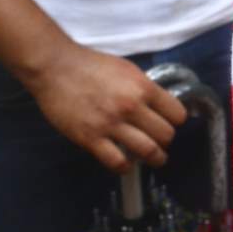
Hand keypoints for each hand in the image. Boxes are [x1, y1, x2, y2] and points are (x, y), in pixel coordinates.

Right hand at [26, 42, 188, 171]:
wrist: (56, 68)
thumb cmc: (91, 65)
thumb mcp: (127, 69)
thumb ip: (143, 87)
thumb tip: (157, 104)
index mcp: (143, 87)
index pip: (176, 113)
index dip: (176, 121)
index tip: (171, 124)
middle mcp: (131, 107)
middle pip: (165, 135)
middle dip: (166, 141)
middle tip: (162, 143)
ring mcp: (111, 124)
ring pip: (147, 151)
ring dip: (155, 158)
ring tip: (155, 159)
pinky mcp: (90, 138)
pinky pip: (116, 161)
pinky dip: (125, 167)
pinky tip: (126, 164)